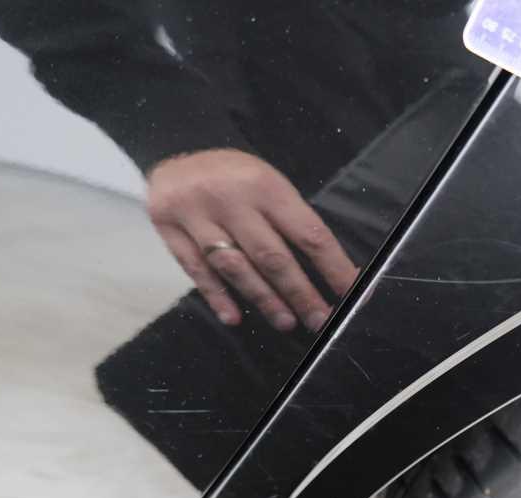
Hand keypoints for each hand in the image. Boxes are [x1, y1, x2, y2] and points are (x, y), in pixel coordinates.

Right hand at [146, 149, 358, 331]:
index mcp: (265, 186)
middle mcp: (231, 200)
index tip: (351, 292)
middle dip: (300, 293)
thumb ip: (289, 220)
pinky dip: (216, 296)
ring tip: (286, 321)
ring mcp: (197, 215)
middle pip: (272, 255)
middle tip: (320, 319)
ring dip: (264, 299)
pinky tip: (234, 317)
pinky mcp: (170, 230)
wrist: (176, 152)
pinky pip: (196, 269)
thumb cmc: (233, 176)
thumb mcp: (267, 182)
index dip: (333, 267)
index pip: (307, 233)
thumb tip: (327, 269)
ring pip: (235, 266)